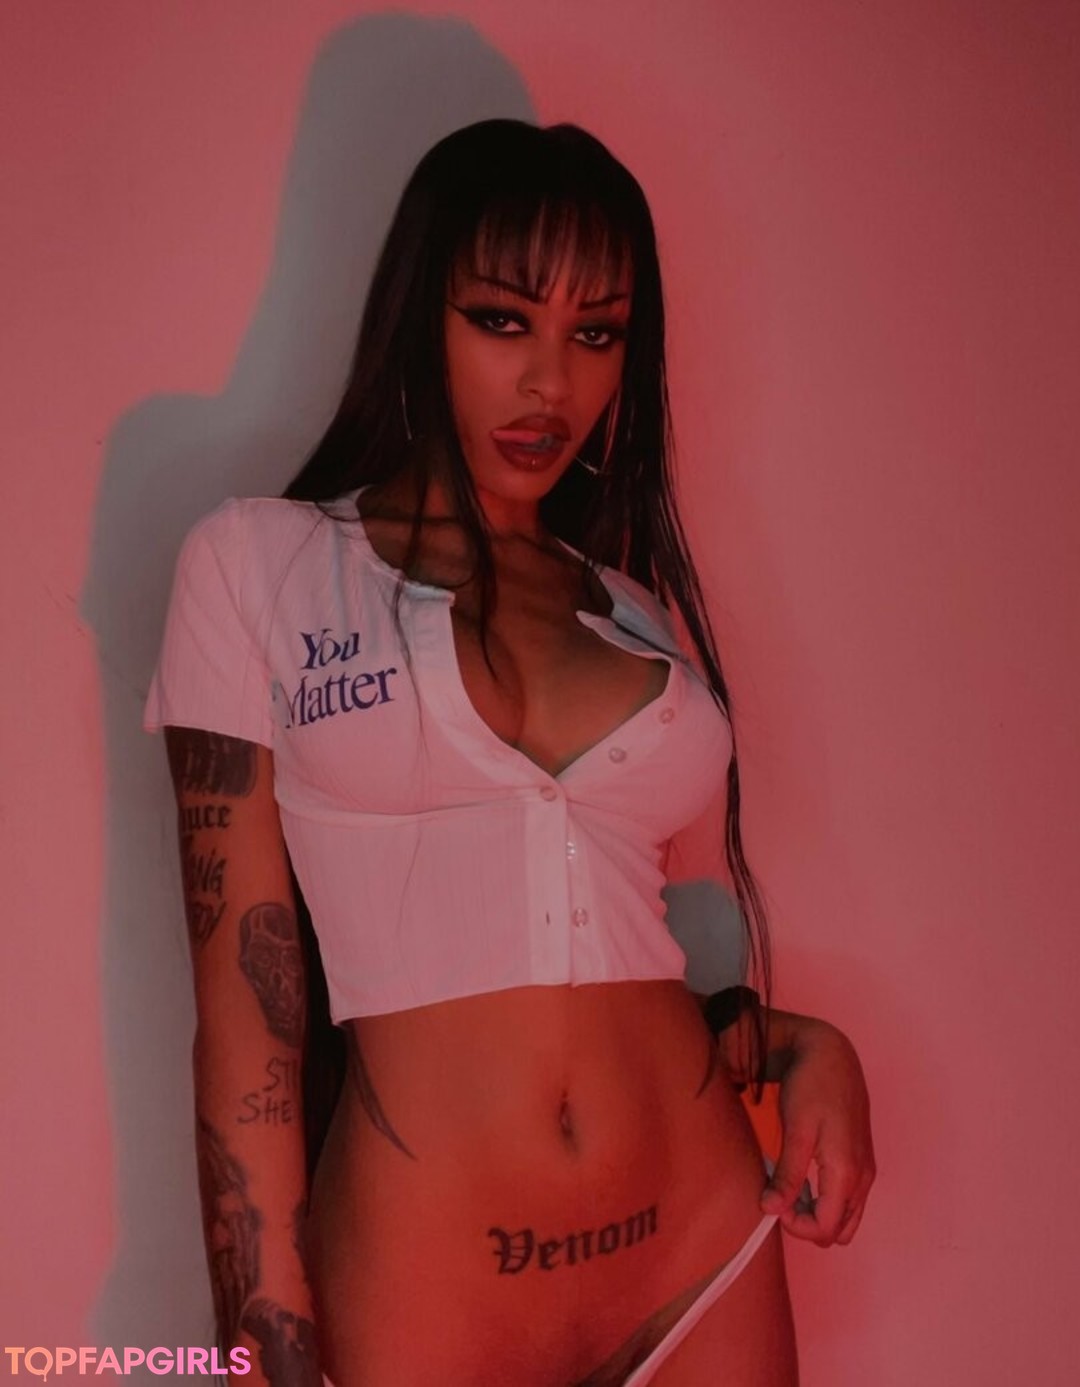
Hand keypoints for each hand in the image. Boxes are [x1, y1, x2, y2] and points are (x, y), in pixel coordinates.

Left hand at [759, 1016, 875, 1246]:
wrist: (831, 1053)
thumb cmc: (811, 1086)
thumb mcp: (796, 1130)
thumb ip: (788, 1175)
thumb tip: (772, 1211)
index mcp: (847, 1172)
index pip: (825, 1229)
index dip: (795, 1226)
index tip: (771, 1203)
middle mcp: (863, 1177)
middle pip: (838, 1231)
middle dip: (807, 1224)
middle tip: (779, 1196)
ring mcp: (866, 1169)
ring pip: (847, 1218)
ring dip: (818, 1214)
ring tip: (789, 1187)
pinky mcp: (862, 1160)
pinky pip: (850, 1199)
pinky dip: (827, 1200)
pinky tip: (804, 1177)